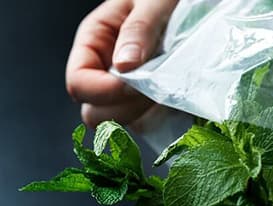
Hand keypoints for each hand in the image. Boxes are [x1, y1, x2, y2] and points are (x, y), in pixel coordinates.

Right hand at [66, 0, 177, 127]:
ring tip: (168, 91)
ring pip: (122, 123)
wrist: (193, 2)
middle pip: (95, 113)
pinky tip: (175, 101)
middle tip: (156, 87)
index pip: (78, 84)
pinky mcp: (149, 102)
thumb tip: (124, 65)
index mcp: (95, 42)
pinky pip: (147, 125)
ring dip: (145, 114)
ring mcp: (126, 91)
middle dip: (125, 107)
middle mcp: (105, 70)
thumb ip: (139, 29)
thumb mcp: (152, 1)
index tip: (134, 83)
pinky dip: (160, 120)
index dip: (103, 91)